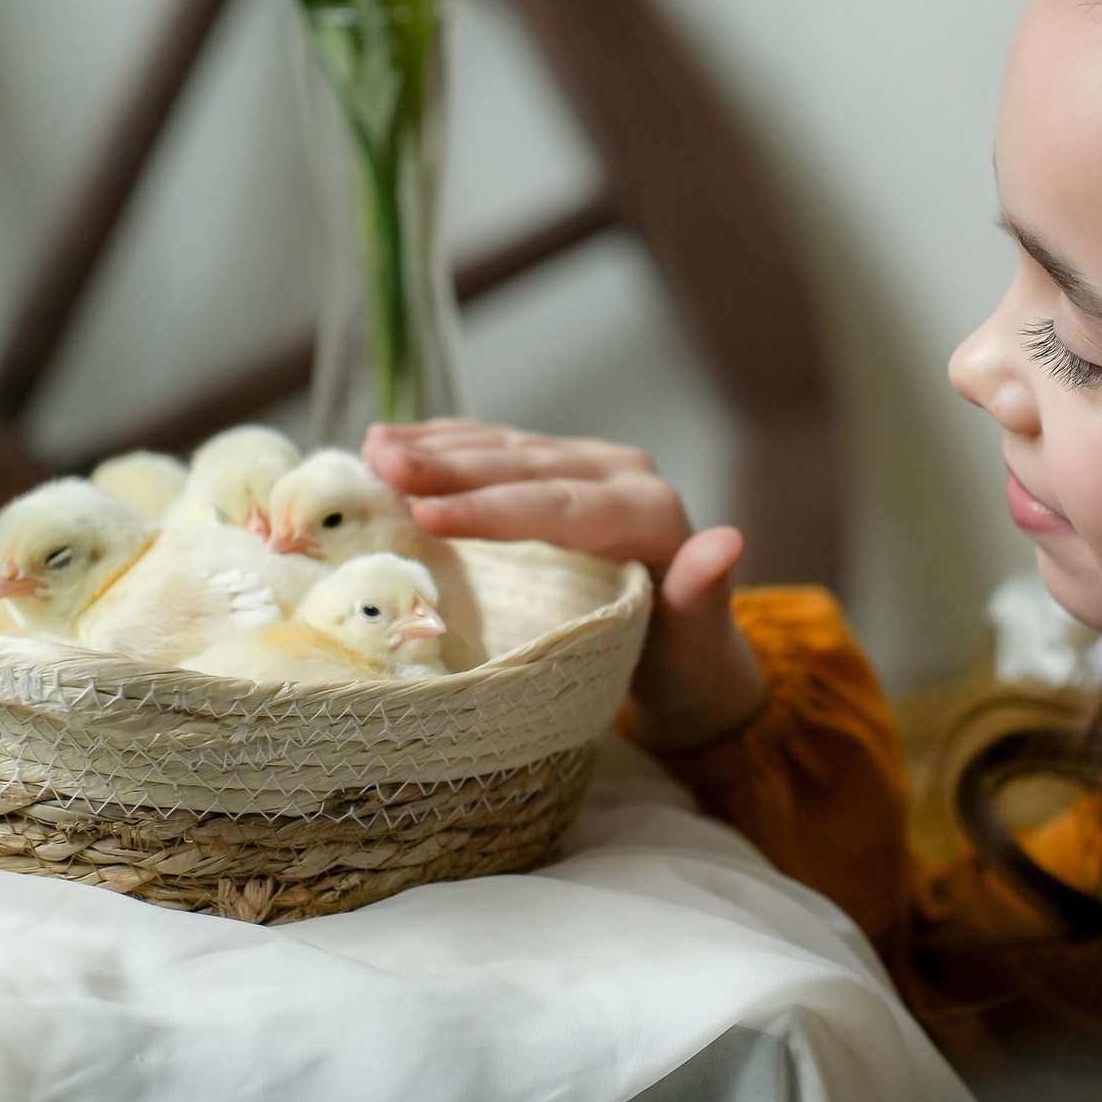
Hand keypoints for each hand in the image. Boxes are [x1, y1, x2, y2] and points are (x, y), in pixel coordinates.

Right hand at [362, 420, 766, 749]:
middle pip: (526, 468)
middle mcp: (622, 475)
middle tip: (380, 464)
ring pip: (506, 449)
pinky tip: (394, 443)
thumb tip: (728, 540)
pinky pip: (499, 448)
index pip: (562, 507)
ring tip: (373, 447)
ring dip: (437, 446)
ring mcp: (589, 465)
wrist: (686, 650)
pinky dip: (447, 444)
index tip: (427, 514)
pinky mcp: (561, 467)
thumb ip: (705, 594)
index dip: (493, 509)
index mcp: (652, 513)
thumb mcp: (697, 642)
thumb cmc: (684, 658)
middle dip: (449, 466)